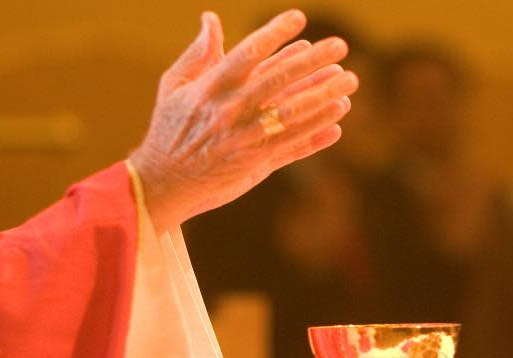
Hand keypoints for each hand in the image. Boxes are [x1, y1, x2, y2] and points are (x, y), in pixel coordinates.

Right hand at [129, 10, 358, 229]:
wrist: (163, 184)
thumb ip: (198, 54)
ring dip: (323, 96)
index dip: (275, 34)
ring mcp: (246, 139)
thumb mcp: (174, 86)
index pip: (248, 54)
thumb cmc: (169, 129)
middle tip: (341, 45)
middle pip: (279, 81)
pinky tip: (338, 120)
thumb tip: (210, 18)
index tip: (299, 18)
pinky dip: (316, 134)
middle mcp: (230, 112)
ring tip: (349, 81)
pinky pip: (292, 146)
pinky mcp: (256, 163)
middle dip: (313, 62)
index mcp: (210, 89)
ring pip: (292, 115)